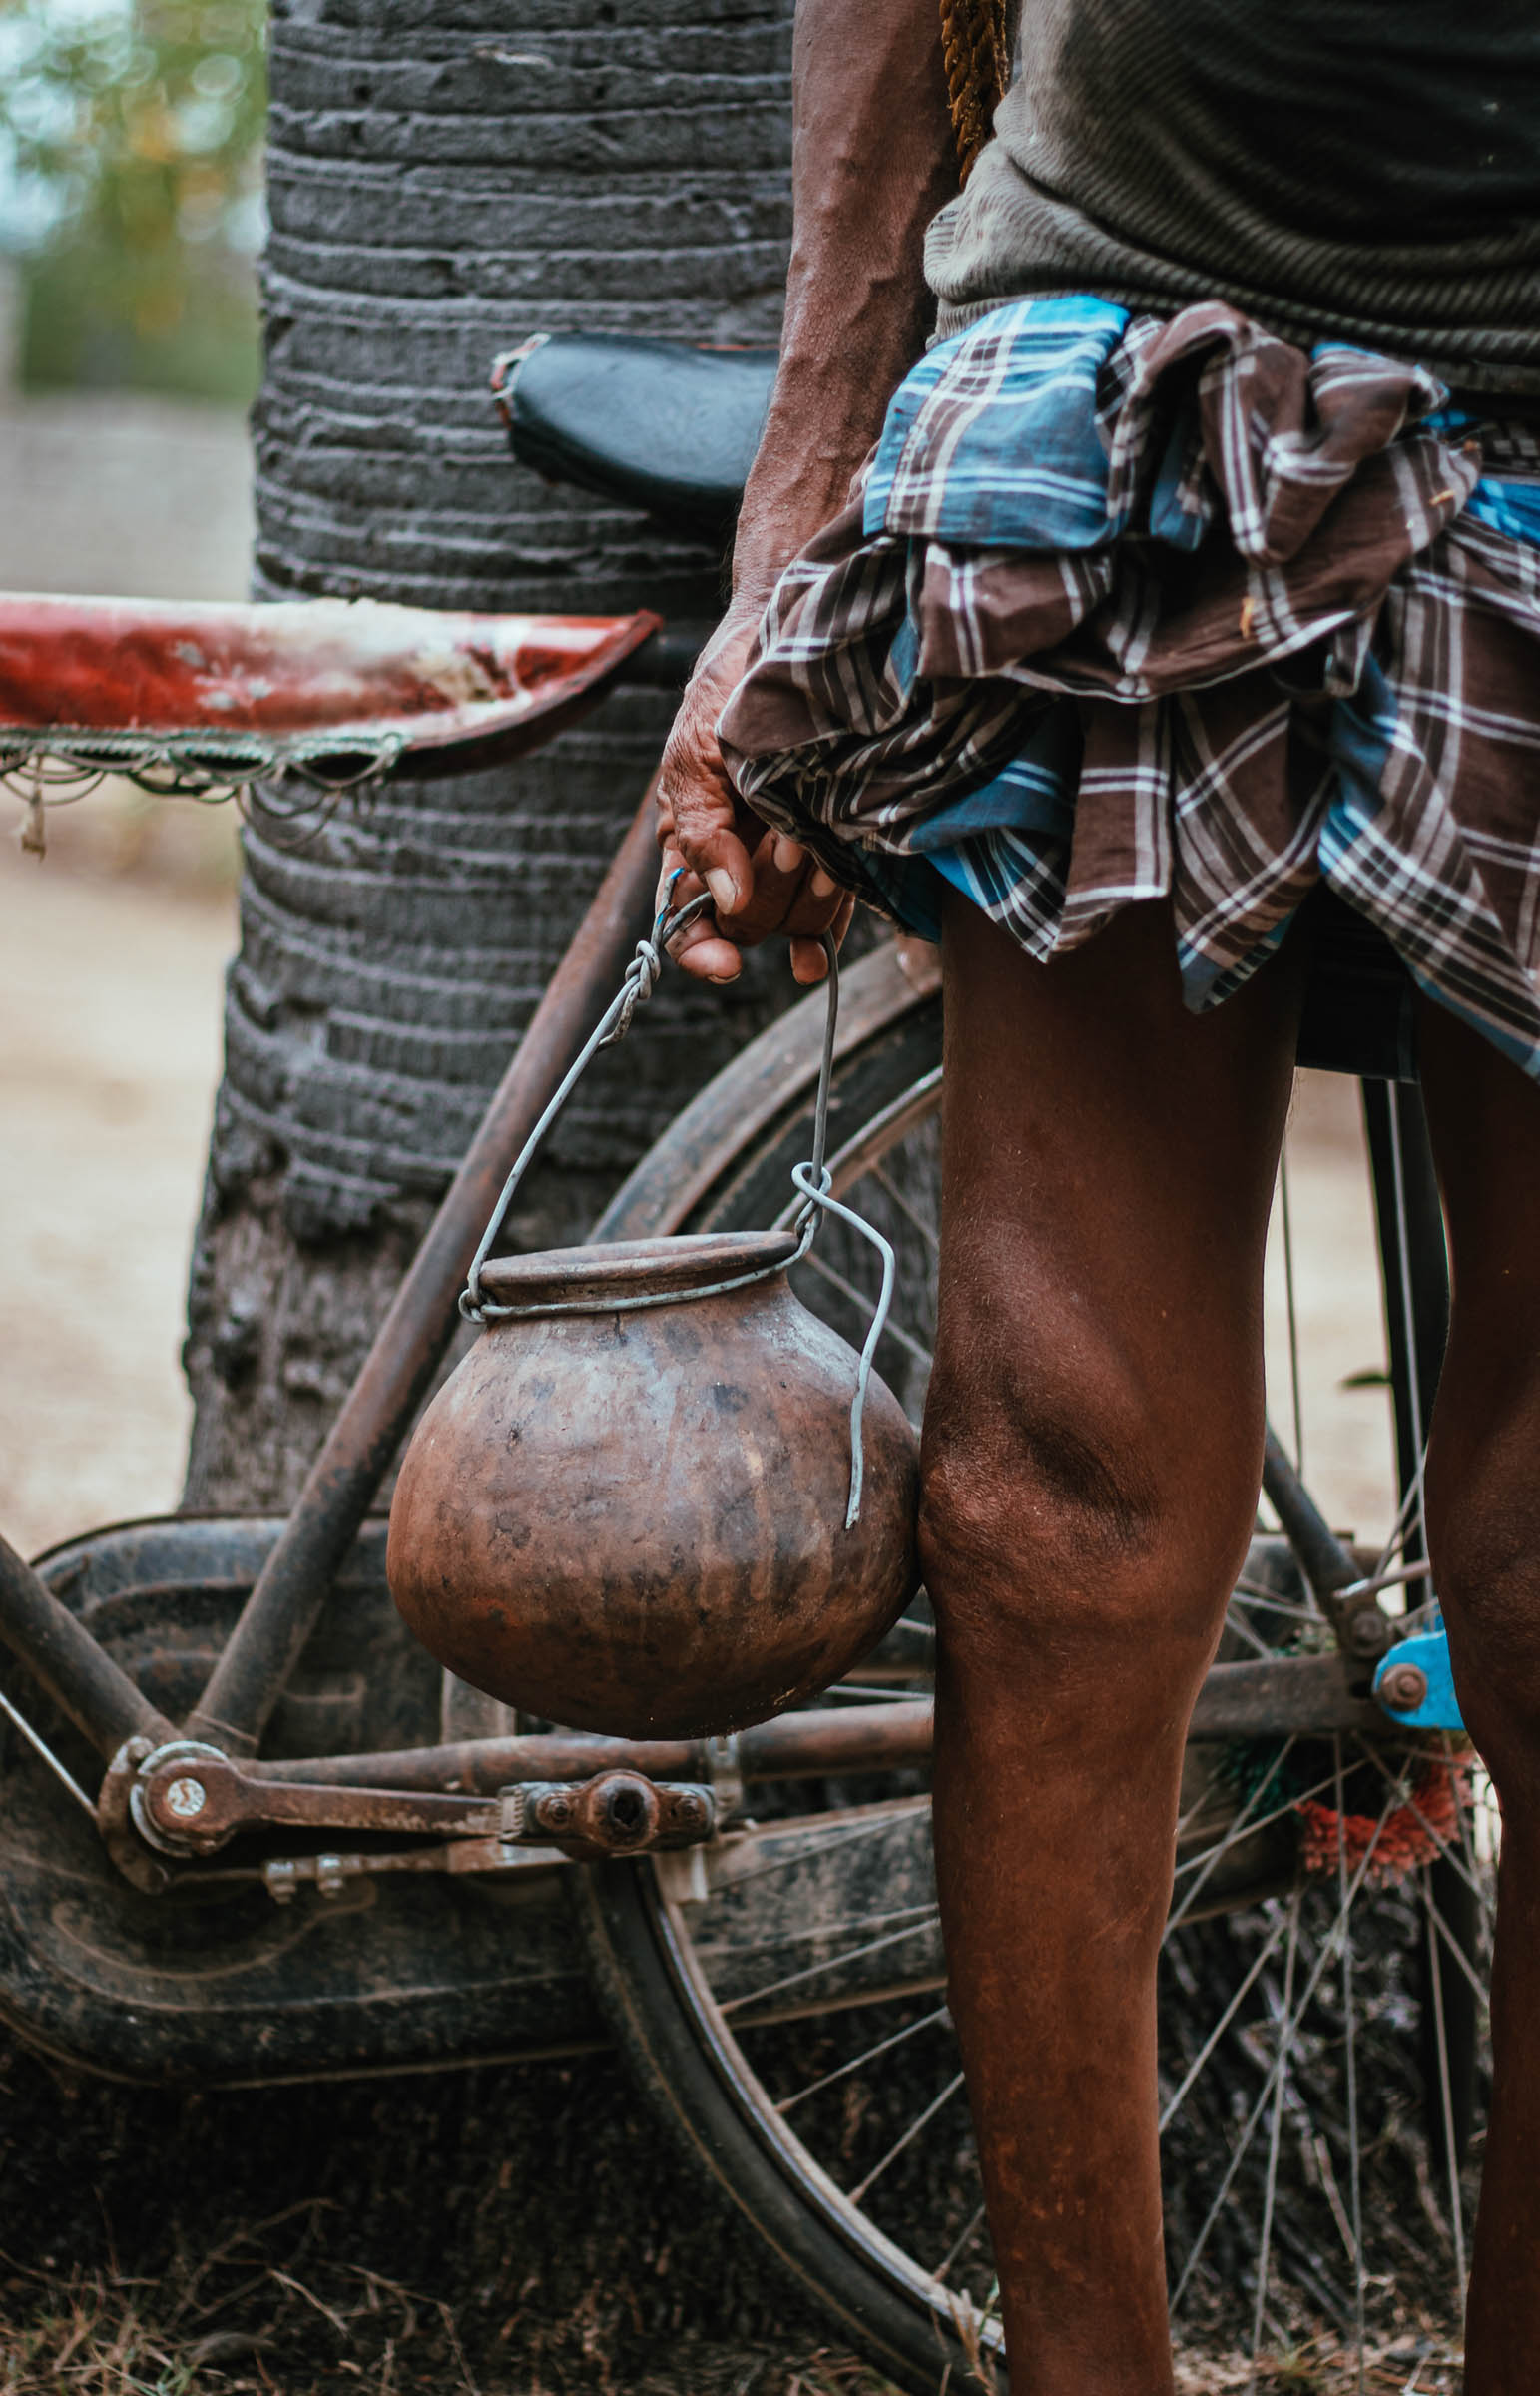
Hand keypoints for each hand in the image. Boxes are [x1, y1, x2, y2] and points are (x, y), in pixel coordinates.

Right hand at [655, 606, 853, 986]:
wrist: (798, 637)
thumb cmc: (729, 691)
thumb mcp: (693, 753)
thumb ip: (699, 828)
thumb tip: (729, 899)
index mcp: (692, 843)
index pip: (683, 920)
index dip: (699, 950)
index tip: (726, 964)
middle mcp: (739, 862)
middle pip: (746, 924)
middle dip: (767, 891)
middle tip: (786, 833)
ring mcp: (788, 862)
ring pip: (792, 922)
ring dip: (806, 894)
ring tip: (814, 836)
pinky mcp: (836, 855)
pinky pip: (831, 916)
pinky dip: (827, 932)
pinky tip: (821, 949)